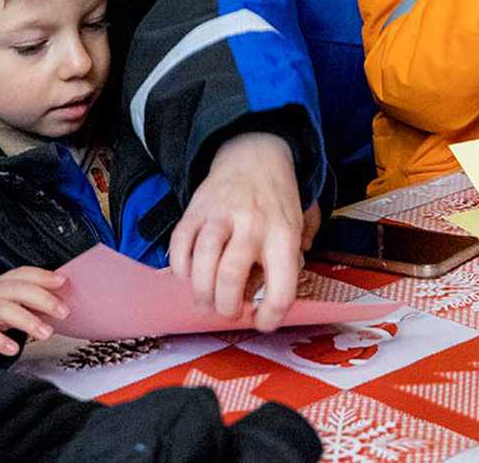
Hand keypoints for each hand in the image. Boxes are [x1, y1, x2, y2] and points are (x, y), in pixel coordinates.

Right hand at [0, 267, 68, 356]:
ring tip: (46, 333)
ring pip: (3, 309)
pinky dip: (0, 340)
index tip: (62, 282)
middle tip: (63, 312)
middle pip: (16, 289)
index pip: (23, 274)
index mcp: (1, 282)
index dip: (43, 276)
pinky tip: (14, 348)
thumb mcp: (10, 303)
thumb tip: (63, 304)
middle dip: (42, 299)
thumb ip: (31, 301)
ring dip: (28, 320)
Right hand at [169, 131, 304, 331]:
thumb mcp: (299, 226)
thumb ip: (294, 260)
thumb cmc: (276, 202)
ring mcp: (221, 215)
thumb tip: (276, 296)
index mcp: (283, 235)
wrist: (254, 154)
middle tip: (228, 311)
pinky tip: (188, 275)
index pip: (281, 288)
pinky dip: (180, 266)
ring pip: (203, 258)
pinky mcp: (196, 210)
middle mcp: (252, 225)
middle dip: (226, 306)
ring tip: (205, 300)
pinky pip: (180, 242)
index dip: (270, 317)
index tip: (262, 323)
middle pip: (231, 275)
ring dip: (201, 290)